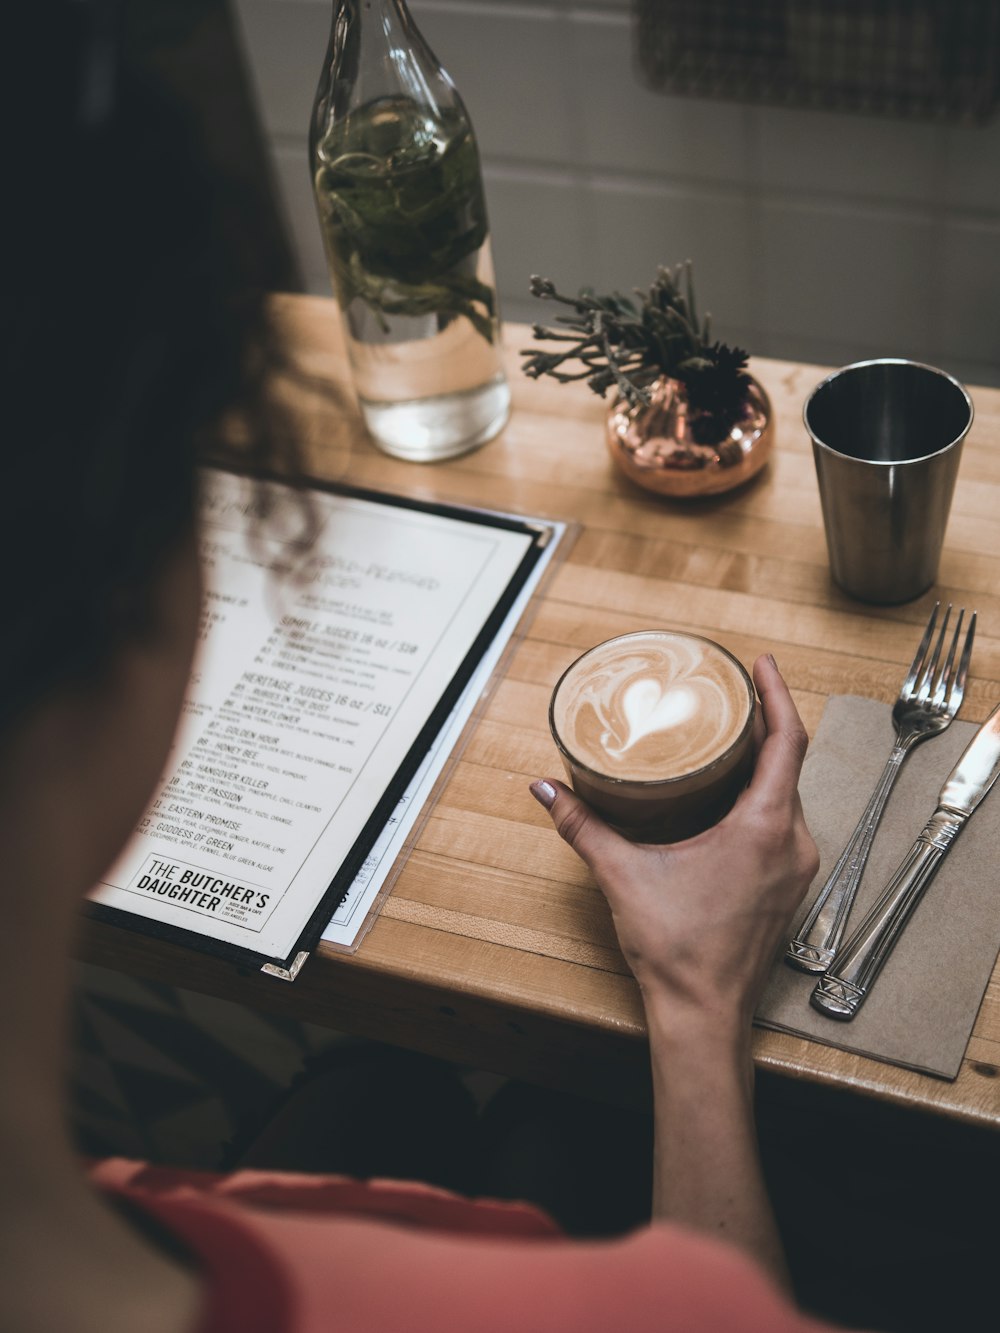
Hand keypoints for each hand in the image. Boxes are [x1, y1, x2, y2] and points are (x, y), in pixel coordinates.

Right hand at [531, 654, 818, 1036]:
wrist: (705, 1015)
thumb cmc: (678, 951)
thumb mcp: (623, 876)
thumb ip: (582, 826)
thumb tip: (545, 788)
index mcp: (763, 829)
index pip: (788, 742)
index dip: (778, 695)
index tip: (762, 665)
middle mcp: (791, 843)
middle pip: (790, 764)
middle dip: (766, 723)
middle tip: (735, 693)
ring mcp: (795, 868)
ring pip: (789, 795)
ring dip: (766, 762)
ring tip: (732, 736)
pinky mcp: (788, 887)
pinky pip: (785, 823)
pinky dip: (765, 796)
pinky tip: (734, 794)